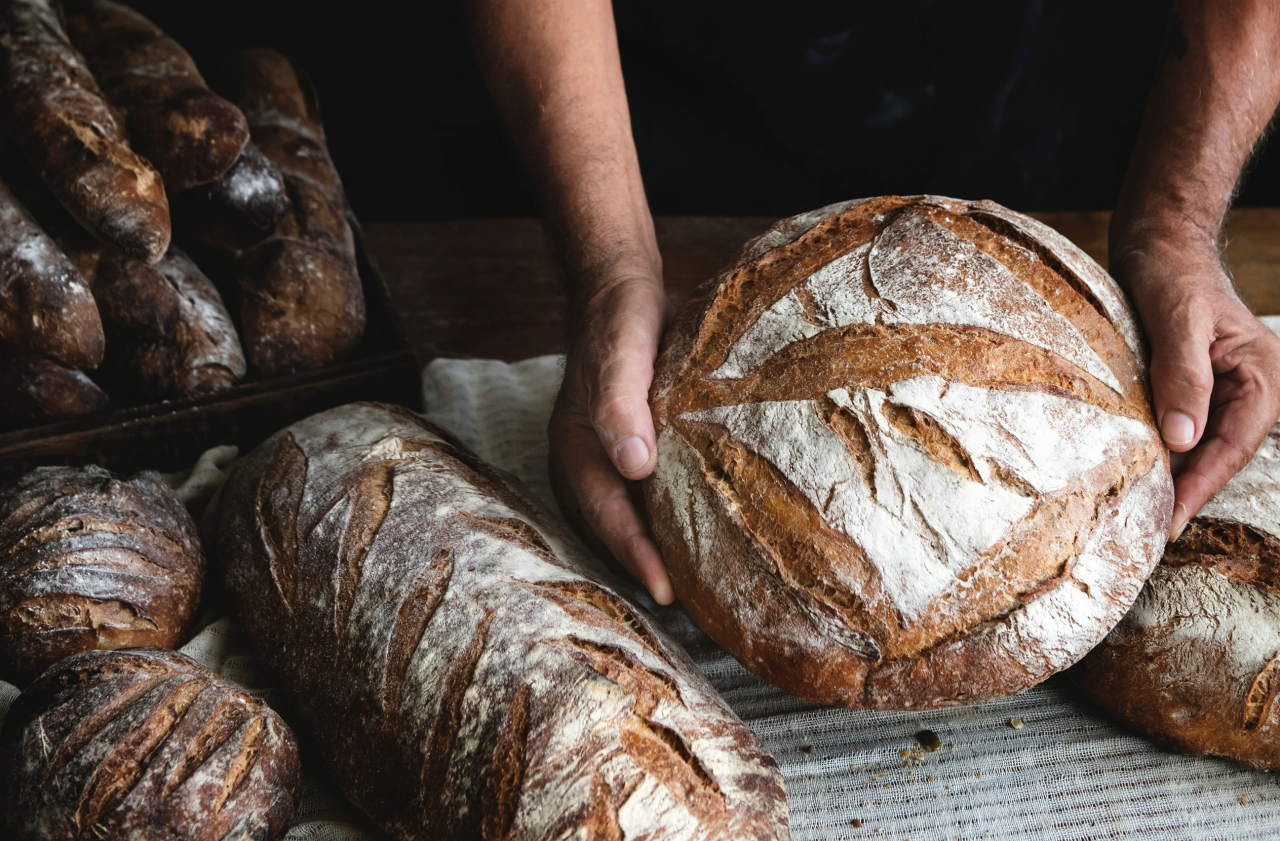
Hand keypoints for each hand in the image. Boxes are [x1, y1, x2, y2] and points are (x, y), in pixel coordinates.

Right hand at [549, 268, 674, 603]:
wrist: (621, 289)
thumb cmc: (620, 320)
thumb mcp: (622, 353)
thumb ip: (621, 406)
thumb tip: (634, 466)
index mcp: (575, 448)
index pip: (607, 515)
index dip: (637, 555)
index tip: (668, 591)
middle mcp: (585, 461)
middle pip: (612, 527)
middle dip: (645, 566)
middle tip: (690, 605)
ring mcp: (605, 456)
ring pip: (626, 516)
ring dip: (654, 547)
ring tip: (694, 582)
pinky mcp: (629, 446)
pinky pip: (642, 495)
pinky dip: (663, 518)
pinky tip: (696, 531)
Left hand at [1114, 235, 1279, 540]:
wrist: (1158, 242)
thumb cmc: (1171, 270)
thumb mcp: (1175, 318)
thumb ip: (1183, 376)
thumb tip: (1183, 439)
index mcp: (1263, 374)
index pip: (1234, 444)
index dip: (1201, 485)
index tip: (1170, 520)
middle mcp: (1253, 387)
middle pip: (1221, 453)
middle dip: (1187, 490)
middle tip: (1147, 529)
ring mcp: (1226, 389)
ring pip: (1203, 446)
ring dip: (1175, 476)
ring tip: (1140, 512)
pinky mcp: (1197, 388)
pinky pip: (1186, 429)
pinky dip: (1165, 452)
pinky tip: (1138, 472)